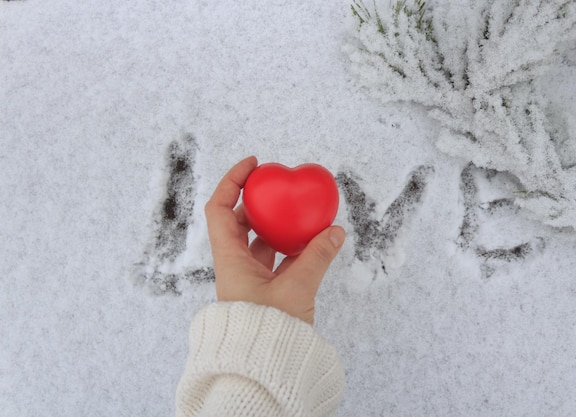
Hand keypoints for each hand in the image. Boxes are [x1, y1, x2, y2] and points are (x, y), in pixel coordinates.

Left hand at [205, 156, 345, 324]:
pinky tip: (311, 243)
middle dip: (261, 203)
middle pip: (240, 222)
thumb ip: (317, 257)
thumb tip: (335, 231)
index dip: (233, 180)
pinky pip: (275, 260)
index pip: (220, 208)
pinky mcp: (263, 291)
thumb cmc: (269, 330)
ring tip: (301, 215)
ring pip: (259, 242)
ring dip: (279, 227)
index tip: (255, 164)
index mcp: (230, 260)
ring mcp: (248, 279)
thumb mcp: (297, 289)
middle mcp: (235, 266)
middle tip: (282, 190)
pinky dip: (291, 249)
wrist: (264, 367)